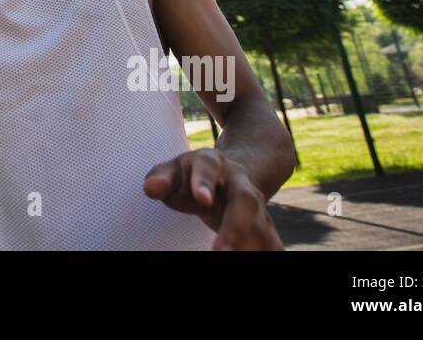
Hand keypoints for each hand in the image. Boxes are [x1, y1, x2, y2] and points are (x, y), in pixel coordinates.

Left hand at [143, 148, 283, 249]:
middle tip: (220, 251)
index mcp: (211, 162)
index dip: (204, 182)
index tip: (202, 199)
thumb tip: (151, 187)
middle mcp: (239, 181)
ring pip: (262, 223)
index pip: (208, 167)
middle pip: (245, 200)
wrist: (226, 173)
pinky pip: (271, 241)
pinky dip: (269, 251)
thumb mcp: (173, 171)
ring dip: (253, 245)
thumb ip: (161, 178)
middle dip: (236, 226)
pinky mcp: (263, 223)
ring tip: (235, 259)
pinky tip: (263, 260)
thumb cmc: (189, 177)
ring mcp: (256, 203)